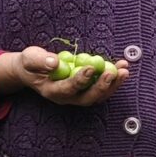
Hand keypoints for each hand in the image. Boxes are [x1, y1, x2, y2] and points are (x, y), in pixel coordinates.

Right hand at [6, 46, 125, 105]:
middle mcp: (68, 98)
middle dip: (103, 86)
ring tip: (125, 70)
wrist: (33, 70)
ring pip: (99, 95)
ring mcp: (78, 95)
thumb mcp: (30, 58)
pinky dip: (114, 78)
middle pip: (88, 98)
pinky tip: (123, 66)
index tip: (91, 68)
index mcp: (52, 91)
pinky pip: (102, 87)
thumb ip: (40, 61)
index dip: (80, 80)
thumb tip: (54, 62)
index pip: (68, 89)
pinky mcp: (87, 89)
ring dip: (114, 84)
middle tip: (114, 73)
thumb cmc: (30, 63)